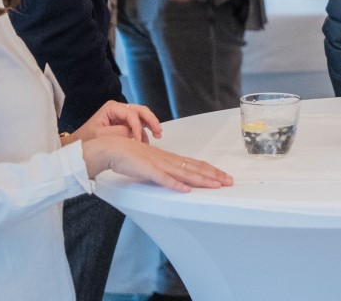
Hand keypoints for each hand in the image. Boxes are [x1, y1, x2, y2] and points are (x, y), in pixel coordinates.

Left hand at [69, 101, 160, 144]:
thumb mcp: (100, 135)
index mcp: (112, 107)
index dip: (137, 126)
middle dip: (151, 121)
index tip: (138, 139)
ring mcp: (122, 116)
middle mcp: (119, 109)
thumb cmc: (86, 139)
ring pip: (143, 117)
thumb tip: (134, 134)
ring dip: (151, 125)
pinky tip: (147, 140)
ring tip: (157, 136)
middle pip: (141, 111)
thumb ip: (119, 132)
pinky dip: (145, 131)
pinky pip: (139, 124)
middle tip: (158, 132)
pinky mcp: (124, 123)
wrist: (78, 145)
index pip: (131, 114)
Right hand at [84, 136, 231, 192]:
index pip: (196, 164)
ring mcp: (159, 164)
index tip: (224, 177)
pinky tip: (186, 190)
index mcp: (170, 158)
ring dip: (202, 180)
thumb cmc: (129, 156)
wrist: (111, 149)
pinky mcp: (147, 170)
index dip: (211, 170)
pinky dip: (176, 185)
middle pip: (196, 168)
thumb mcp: (151, 164)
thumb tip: (175, 180)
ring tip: (216, 185)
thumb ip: (163, 170)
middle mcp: (168, 159)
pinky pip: (163, 179)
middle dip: (214, 175)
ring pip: (185, 173)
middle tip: (230, 182)